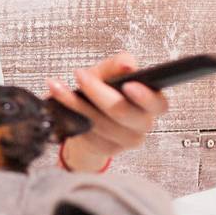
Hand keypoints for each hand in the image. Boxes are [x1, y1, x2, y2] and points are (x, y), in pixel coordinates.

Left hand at [46, 51, 169, 164]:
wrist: (87, 117)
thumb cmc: (103, 90)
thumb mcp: (108, 72)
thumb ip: (117, 65)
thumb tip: (127, 65)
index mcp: (151, 102)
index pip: (158, 103)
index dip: (144, 96)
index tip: (127, 85)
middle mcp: (143, 123)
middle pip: (123, 113)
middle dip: (98, 92)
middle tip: (80, 75)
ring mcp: (128, 140)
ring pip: (102, 124)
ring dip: (76, 104)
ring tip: (57, 87)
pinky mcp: (109, 150)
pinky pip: (90, 136)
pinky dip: (72, 119)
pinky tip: (59, 107)